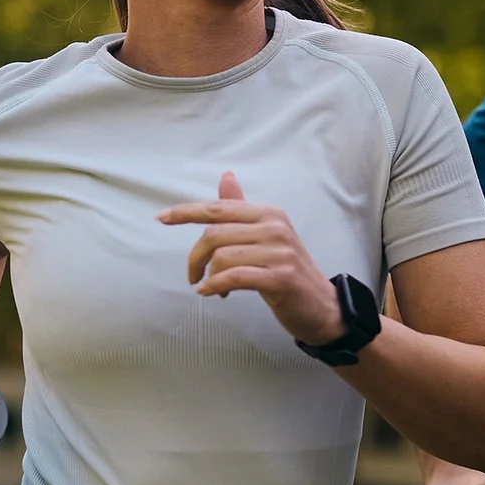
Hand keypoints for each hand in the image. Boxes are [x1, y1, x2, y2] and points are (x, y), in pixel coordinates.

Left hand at [157, 172, 345, 344]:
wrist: (323, 307)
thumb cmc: (287, 272)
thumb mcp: (266, 236)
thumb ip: (242, 209)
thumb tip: (225, 176)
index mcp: (268, 214)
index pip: (218, 208)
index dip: (186, 212)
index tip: (162, 218)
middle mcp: (275, 227)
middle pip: (214, 234)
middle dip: (195, 257)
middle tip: (192, 275)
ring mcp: (280, 252)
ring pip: (222, 257)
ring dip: (207, 276)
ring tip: (212, 287)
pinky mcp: (281, 277)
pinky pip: (235, 277)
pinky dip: (216, 285)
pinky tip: (211, 293)